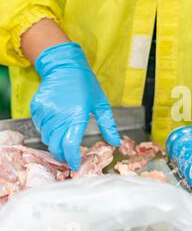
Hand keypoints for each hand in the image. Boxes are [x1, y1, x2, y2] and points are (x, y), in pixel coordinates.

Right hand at [31, 42, 120, 169]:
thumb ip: (108, 125)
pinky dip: (47, 131)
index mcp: (77, 115)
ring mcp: (45, 112)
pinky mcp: (36, 108)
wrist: (64, 66)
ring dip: (55, 143)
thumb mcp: (101, 104)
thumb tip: (116, 143)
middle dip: (63, 154)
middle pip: (56, 145)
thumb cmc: (86, 84)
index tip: (75, 165)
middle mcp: (59, 115)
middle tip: (71, 156)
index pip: (70, 145)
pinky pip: (40, 127)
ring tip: (65, 139)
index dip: (72, 158)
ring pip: (47, 138)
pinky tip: (57, 125)